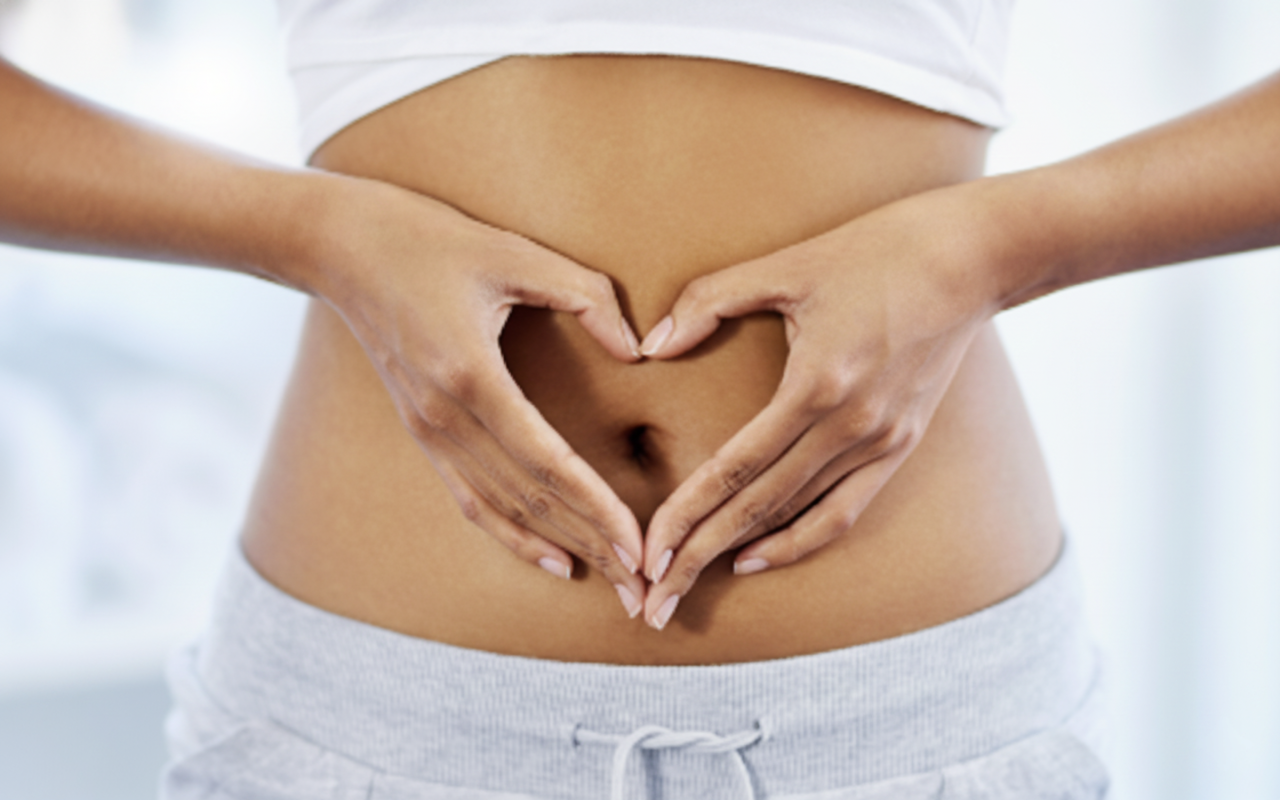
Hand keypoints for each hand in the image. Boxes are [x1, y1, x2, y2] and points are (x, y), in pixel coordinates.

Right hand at [302, 176, 649, 616]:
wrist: (343, 246)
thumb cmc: (431, 240)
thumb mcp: (515, 252)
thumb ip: (587, 296)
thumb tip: (637, 350)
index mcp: (471, 376)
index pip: (547, 462)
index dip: (596, 507)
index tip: (639, 545)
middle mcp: (445, 418)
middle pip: (529, 500)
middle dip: (591, 545)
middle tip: (642, 588)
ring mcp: (428, 431)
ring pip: (502, 508)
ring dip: (560, 548)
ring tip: (611, 582)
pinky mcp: (423, 432)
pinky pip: (471, 498)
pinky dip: (512, 534)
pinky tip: (552, 558)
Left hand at [636, 187, 1004, 628]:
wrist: (973, 258)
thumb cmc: (874, 250)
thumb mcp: (787, 264)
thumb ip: (710, 300)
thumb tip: (651, 344)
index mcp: (818, 384)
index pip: (735, 468)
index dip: (686, 515)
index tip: (647, 553)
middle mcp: (852, 426)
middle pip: (759, 508)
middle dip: (700, 555)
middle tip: (653, 599)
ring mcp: (882, 442)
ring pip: (799, 517)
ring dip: (743, 555)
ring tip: (693, 585)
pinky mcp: (902, 444)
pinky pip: (845, 509)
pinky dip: (801, 539)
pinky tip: (758, 556)